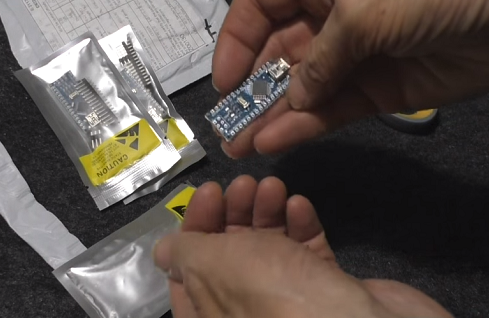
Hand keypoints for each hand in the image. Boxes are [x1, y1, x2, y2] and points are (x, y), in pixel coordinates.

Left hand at [153, 176, 452, 317]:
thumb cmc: (274, 295)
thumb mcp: (214, 266)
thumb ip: (184, 251)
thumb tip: (163, 251)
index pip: (186, 273)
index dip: (194, 228)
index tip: (210, 192)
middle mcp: (246, 313)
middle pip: (229, 255)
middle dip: (234, 213)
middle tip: (245, 183)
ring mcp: (288, 303)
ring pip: (269, 249)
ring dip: (267, 213)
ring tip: (273, 186)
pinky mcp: (326, 291)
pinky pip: (306, 253)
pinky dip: (300, 226)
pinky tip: (300, 205)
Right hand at [212, 0, 488, 157]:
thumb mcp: (364, 5)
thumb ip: (320, 57)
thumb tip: (293, 99)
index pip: (260, 2)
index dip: (236, 39)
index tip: (220, 82)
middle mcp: (335, 11)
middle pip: (279, 50)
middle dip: (251, 86)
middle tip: (226, 128)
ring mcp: (362, 53)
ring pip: (306, 86)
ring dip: (274, 113)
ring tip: (242, 145)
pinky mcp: (388, 89)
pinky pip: (338, 108)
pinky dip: (308, 124)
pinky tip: (279, 140)